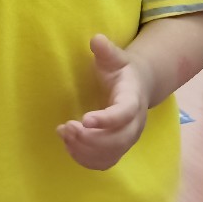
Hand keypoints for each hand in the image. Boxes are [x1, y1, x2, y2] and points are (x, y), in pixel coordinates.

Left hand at [57, 35, 151, 170]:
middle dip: (91, 138)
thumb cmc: (121, 70)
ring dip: (85, 149)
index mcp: (133, 100)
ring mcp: (128, 138)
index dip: (106, 120)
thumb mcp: (115, 57)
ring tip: (63, 133)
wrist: (138, 86)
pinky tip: (69, 145)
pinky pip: (105, 162)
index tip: (84, 120)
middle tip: (66, 127)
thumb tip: (97, 39)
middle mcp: (135, 123)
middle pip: (118, 140)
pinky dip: (86, 159)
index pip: (124, 114)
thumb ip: (106, 50)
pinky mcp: (118, 148)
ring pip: (111, 154)